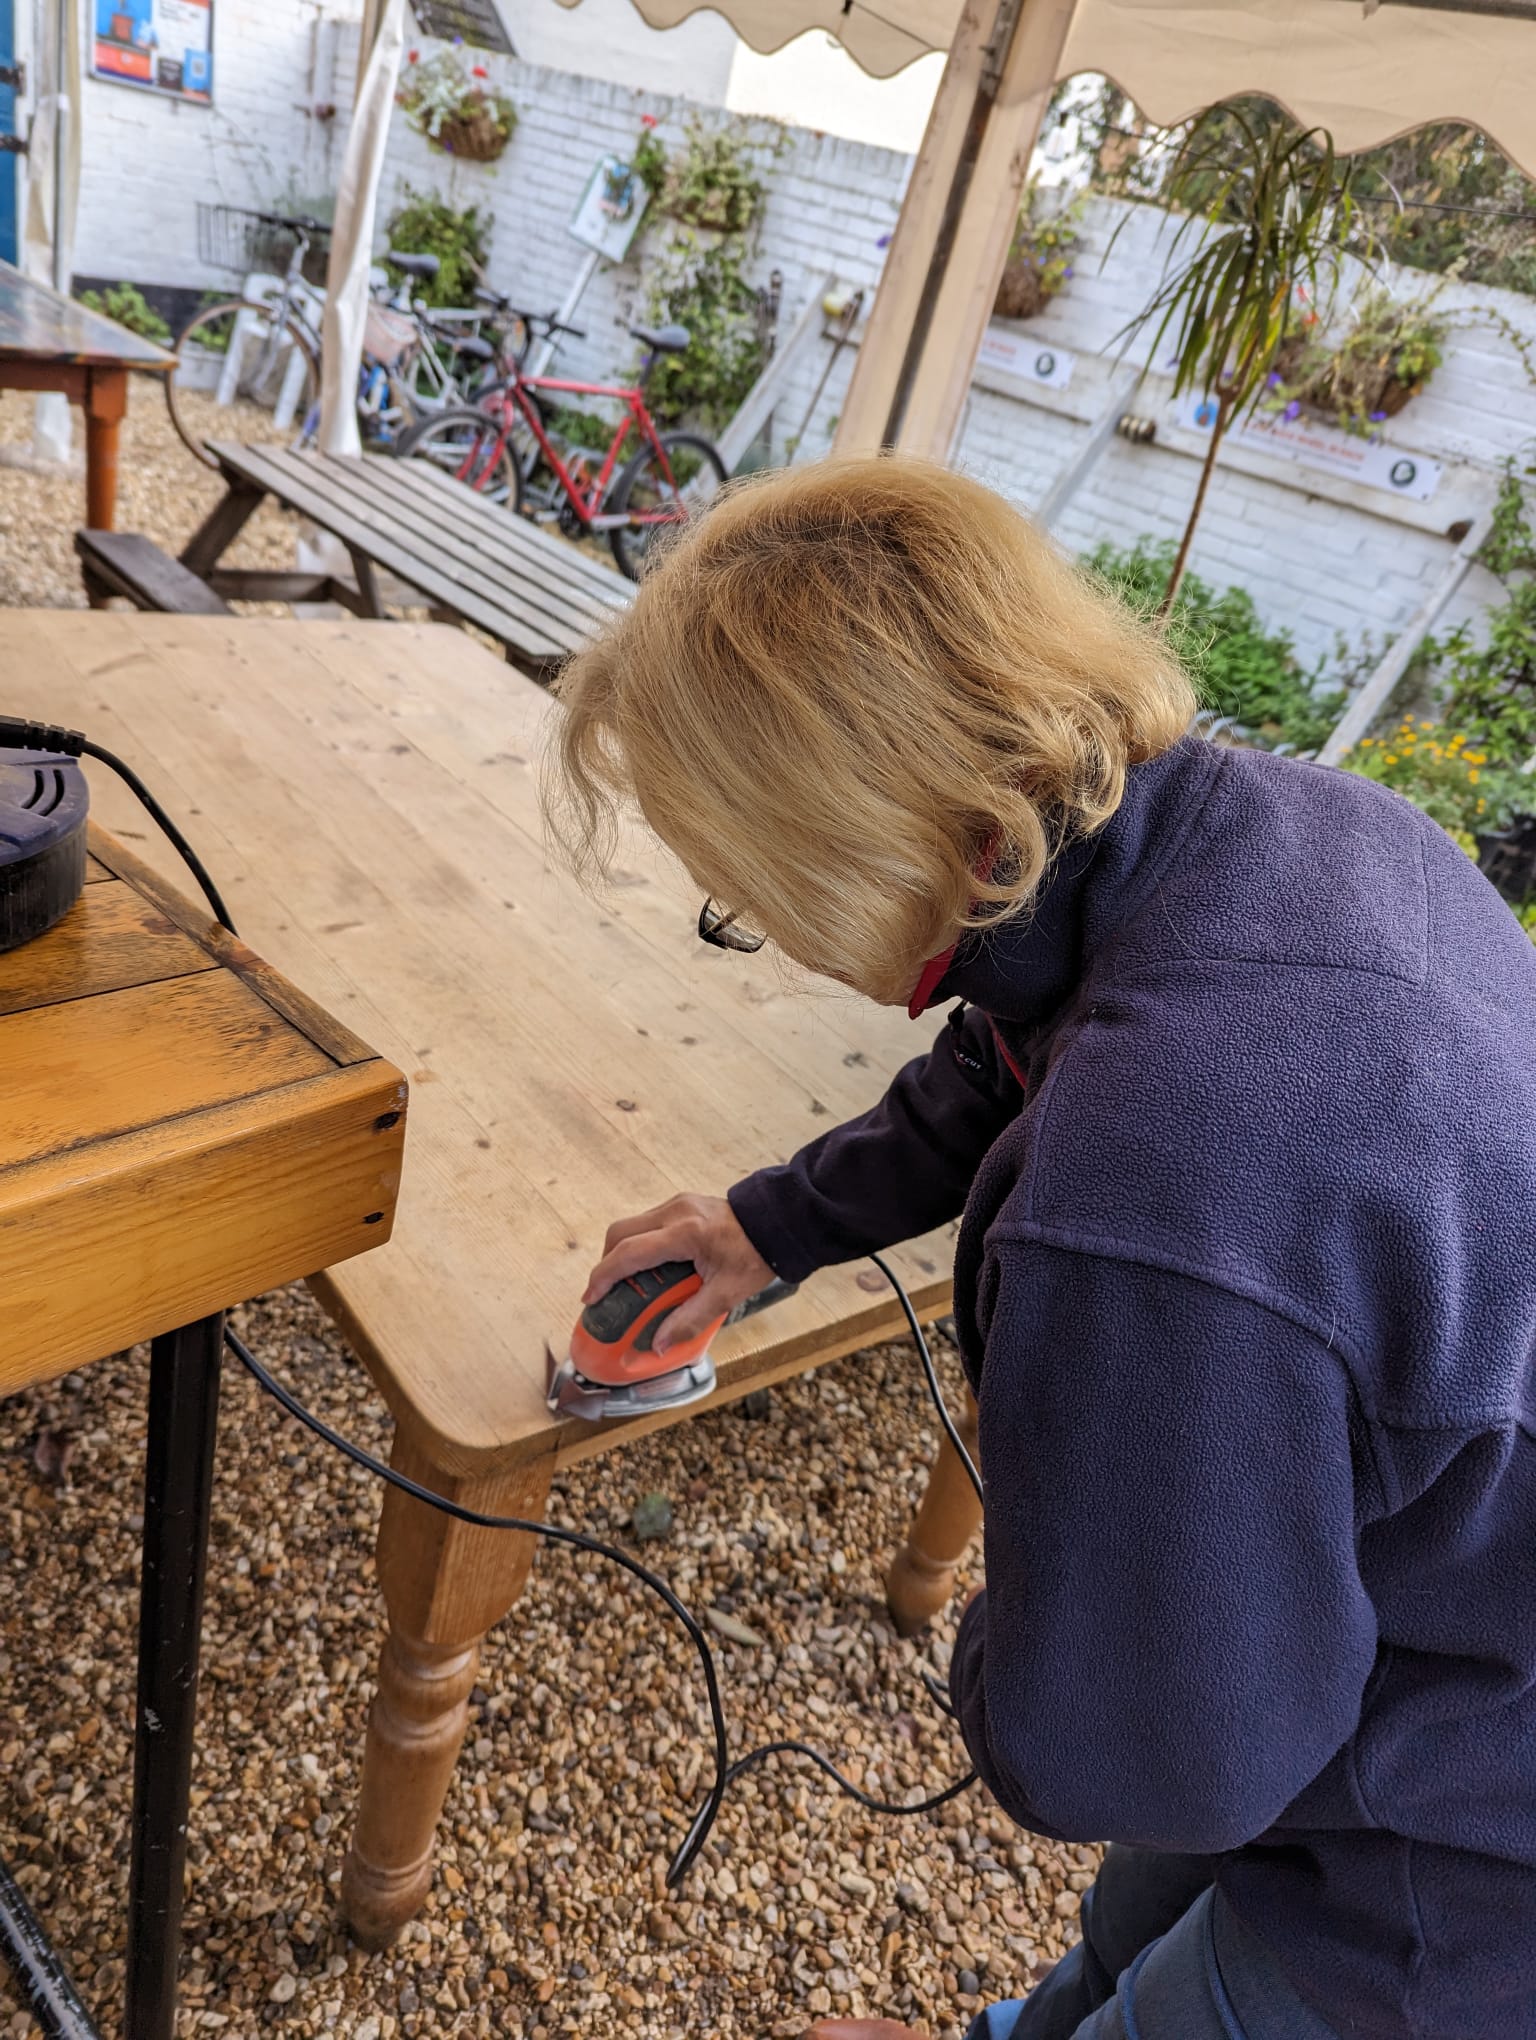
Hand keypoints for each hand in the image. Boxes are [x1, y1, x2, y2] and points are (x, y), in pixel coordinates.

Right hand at [582, 1193, 776, 1353]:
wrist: (778, 1223)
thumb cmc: (756, 1255)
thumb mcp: (726, 1294)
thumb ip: (690, 1319)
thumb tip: (658, 1344)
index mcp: (685, 1233)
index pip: (630, 1253)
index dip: (603, 1276)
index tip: (590, 1298)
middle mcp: (675, 1212)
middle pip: (620, 1233)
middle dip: (607, 1263)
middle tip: (606, 1293)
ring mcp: (677, 1204)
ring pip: (631, 1226)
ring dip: (622, 1254)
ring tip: (629, 1284)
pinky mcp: (680, 1205)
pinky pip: (647, 1224)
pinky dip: (639, 1245)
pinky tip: (651, 1268)